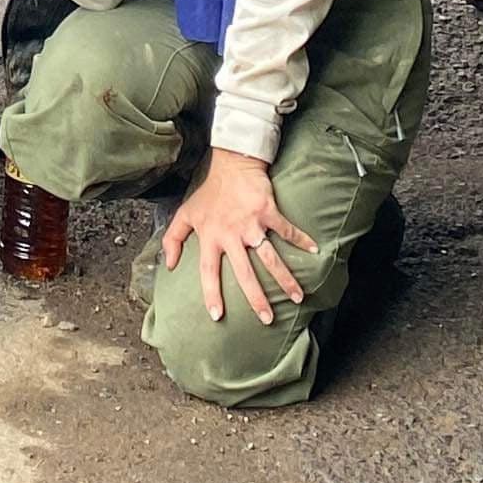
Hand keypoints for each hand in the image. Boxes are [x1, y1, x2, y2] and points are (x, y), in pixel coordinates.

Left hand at [160, 148, 320, 327]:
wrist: (231, 163)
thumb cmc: (208, 192)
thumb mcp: (185, 213)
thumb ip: (172, 239)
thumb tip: (168, 265)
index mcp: (210, 237)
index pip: (208, 271)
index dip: (211, 293)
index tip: (218, 316)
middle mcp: (231, 234)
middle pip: (244, 273)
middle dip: (257, 298)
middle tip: (266, 319)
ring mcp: (251, 224)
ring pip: (270, 258)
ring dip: (285, 279)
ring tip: (298, 298)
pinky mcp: (268, 212)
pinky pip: (287, 230)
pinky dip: (302, 240)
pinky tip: (315, 251)